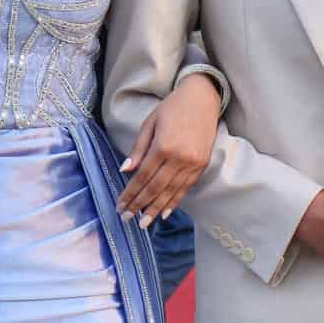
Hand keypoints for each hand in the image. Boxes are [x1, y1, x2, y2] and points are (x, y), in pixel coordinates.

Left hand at [117, 74, 220, 222]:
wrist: (202, 99)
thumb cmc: (172, 108)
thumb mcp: (150, 123)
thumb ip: (138, 149)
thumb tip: (125, 170)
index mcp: (163, 146)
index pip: (143, 176)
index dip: (131, 193)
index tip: (120, 205)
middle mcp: (179, 158)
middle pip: (156, 188)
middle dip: (140, 206)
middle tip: (127, 219)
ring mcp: (193, 163)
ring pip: (171, 192)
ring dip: (156, 209)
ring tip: (144, 223)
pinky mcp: (202, 165)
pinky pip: (186, 188)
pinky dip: (174, 201)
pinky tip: (164, 212)